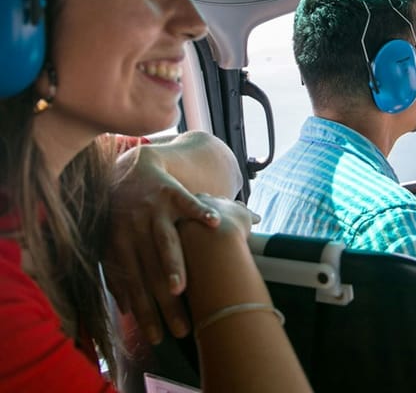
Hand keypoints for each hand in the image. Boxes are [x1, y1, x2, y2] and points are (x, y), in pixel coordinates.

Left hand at [103, 133, 240, 343]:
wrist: (130, 167)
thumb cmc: (122, 210)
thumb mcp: (113, 239)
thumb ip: (118, 271)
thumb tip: (125, 307)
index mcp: (120, 244)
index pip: (134, 285)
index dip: (145, 313)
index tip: (157, 337)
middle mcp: (136, 228)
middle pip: (151, 272)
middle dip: (164, 303)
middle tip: (180, 328)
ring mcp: (155, 210)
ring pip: (165, 240)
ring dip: (173, 264)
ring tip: (182, 286)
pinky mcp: (172, 191)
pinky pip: (188, 202)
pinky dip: (200, 212)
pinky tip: (213, 223)